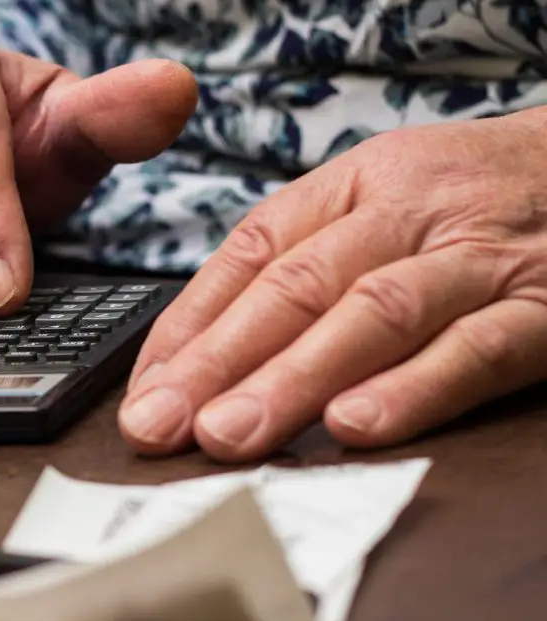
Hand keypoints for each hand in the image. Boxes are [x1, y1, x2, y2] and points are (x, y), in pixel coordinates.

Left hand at [120, 109, 546, 460]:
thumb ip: (300, 267)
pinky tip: (356, 426)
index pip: (250, 254)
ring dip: (294, 379)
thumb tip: (194, 360)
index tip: (141, 394)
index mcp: (354, 185)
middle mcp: (409, 213)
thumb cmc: (474, 202)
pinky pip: (476, 348)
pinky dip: (414, 388)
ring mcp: (479, 259)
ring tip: (229, 435)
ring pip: (374, 314)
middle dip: (219, 363)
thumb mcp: (383, 201)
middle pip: (298, 287)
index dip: (189, 328)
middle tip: (160, 427)